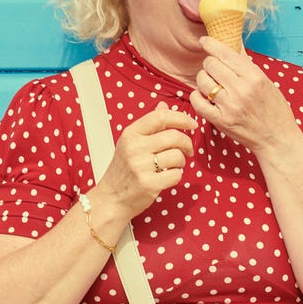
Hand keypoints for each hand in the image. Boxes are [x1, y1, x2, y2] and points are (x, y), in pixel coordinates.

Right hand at [94, 103, 199, 222]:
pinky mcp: (149, 184)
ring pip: (178, 156)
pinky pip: (176, 175)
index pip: (161, 116)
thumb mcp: (131, 142)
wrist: (112, 198)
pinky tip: (168, 176)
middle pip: (174, 136)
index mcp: (131, 134)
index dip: (181, 118)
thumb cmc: (123, 169)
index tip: (191, 124)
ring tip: (174, 165)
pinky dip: (177, 175)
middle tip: (187, 149)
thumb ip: (149, 124)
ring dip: (182, 161)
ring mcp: (141, 167)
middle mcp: (134, 148)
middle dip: (187, 143)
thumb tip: (164, 105)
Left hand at [192, 38, 296, 154]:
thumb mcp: (266, 82)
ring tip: (211, 83)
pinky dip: (197, 96)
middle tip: (214, 69)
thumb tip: (233, 43)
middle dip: (210, 64)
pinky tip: (204, 96)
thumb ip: (247, 64)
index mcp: (254, 76)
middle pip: (210, 64)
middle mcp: (241, 90)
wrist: (277, 139)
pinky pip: (197, 102)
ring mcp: (230, 106)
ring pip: (202, 81)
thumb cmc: (275, 110)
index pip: (224, 53)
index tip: (204, 41)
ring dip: (204, 79)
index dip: (210, 44)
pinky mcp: (221, 121)